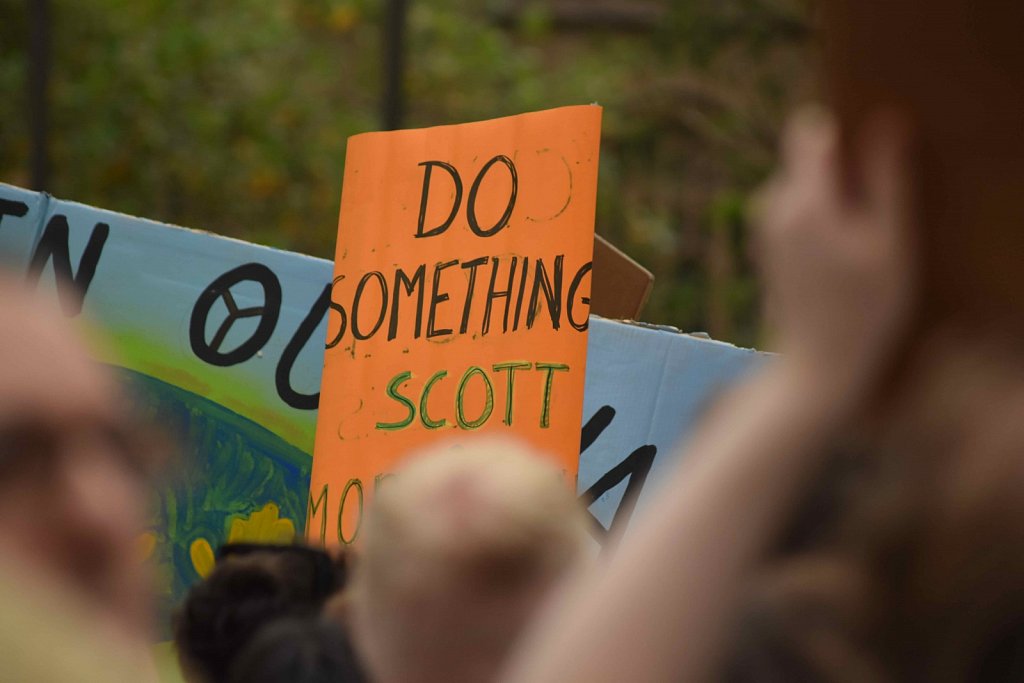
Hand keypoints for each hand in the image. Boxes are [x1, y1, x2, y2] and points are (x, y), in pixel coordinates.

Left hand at [753, 108, 916, 396]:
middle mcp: (771, 207)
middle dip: (839, 175)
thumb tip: (886, 119)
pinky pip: (794, 213)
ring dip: (830, 203)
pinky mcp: (764, 248)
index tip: (866, 160)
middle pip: (807, 161)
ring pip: (801, 189)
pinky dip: (817, 223)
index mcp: (803, 200)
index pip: (808, 130)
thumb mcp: (889, 242)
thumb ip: (886, 179)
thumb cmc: (864, 308)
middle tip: (868, 222)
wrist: (818, 367)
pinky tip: (837, 261)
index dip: (840, 131)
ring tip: (855, 247)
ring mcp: (763, 229)